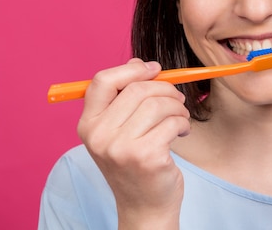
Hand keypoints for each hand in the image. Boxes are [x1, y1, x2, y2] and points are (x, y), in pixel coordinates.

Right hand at [77, 58, 190, 228]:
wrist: (144, 207)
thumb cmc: (135, 164)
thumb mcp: (121, 129)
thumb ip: (125, 96)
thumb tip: (139, 63)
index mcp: (88, 124)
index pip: (103, 81)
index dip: (132, 69)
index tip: (154, 69)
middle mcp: (99, 136)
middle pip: (137, 89)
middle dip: (165, 89)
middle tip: (177, 100)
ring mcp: (120, 148)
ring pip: (158, 104)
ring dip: (178, 107)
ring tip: (180, 118)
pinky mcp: (146, 157)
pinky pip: (173, 122)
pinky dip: (183, 123)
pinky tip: (181, 133)